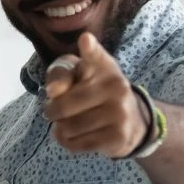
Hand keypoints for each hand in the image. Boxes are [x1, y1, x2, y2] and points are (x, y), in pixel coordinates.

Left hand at [41, 32, 147, 158]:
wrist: (131, 121)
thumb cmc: (94, 91)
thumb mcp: (77, 75)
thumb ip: (60, 75)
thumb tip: (54, 90)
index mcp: (104, 68)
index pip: (94, 56)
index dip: (89, 49)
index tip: (85, 40)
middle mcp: (117, 87)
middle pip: (62, 106)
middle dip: (51, 112)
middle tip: (55, 112)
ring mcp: (120, 113)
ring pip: (67, 127)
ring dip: (60, 129)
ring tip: (70, 123)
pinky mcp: (118, 137)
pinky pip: (76, 144)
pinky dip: (68, 142)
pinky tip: (76, 135)